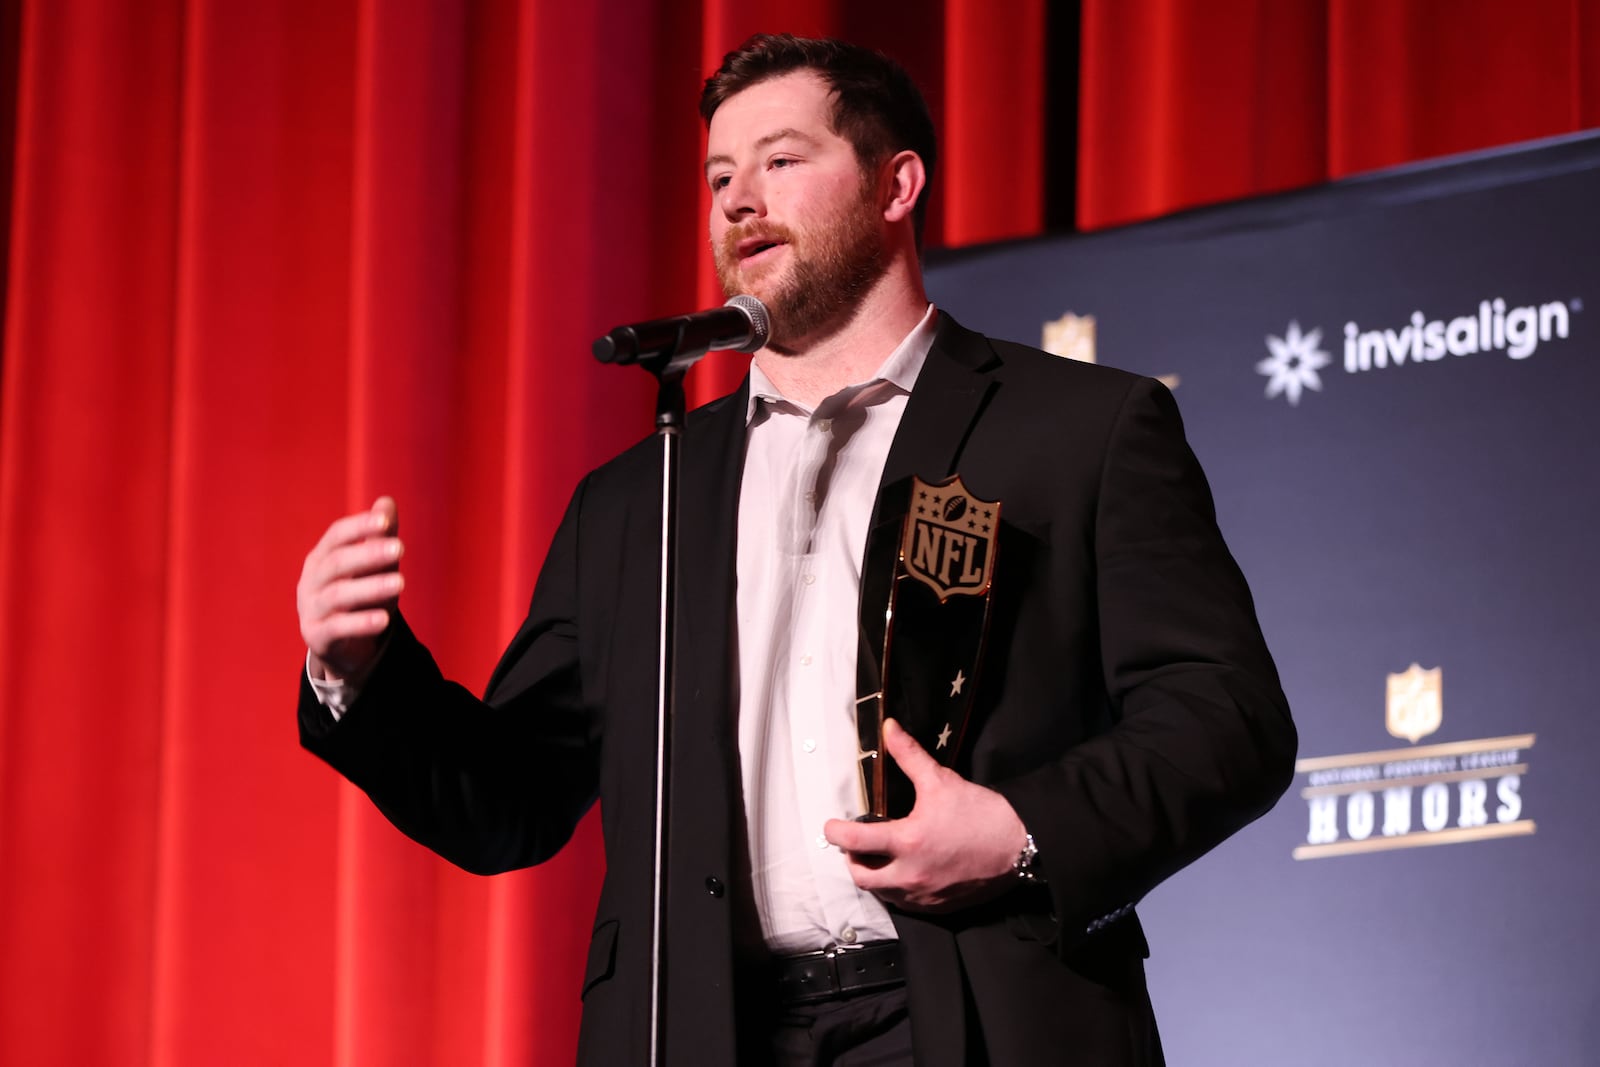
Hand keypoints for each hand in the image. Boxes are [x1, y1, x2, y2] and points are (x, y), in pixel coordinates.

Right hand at [297, 497, 402, 681]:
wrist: (343, 644)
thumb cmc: (359, 595)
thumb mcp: (373, 566)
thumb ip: (380, 536)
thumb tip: (387, 501)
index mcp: (322, 557)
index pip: (337, 535)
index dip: (359, 526)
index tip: (386, 521)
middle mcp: (311, 580)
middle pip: (337, 562)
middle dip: (368, 554)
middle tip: (400, 548)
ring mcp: (310, 608)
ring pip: (338, 595)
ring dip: (371, 587)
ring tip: (401, 583)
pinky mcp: (316, 636)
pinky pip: (337, 628)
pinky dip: (360, 623)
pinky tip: (384, 619)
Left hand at [823, 718, 1026, 912]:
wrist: (1020, 846)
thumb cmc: (980, 813)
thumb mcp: (941, 780)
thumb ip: (909, 755)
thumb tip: (888, 728)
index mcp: (907, 842)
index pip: (855, 843)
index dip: (835, 833)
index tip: (831, 826)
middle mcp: (911, 875)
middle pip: (862, 877)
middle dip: (852, 860)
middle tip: (856, 845)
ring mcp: (924, 896)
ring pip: (883, 894)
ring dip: (875, 877)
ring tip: (879, 858)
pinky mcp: (939, 907)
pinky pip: (906, 904)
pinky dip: (897, 890)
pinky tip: (904, 873)